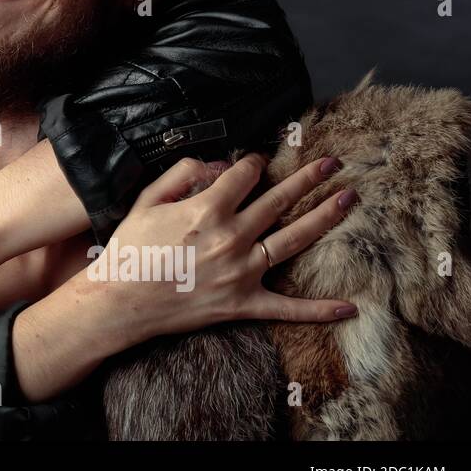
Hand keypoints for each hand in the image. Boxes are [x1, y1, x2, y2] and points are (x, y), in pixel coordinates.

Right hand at [95, 153, 358, 344]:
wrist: (121, 301)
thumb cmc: (130, 248)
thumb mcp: (146, 201)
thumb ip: (180, 174)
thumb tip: (215, 163)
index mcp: (207, 209)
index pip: (244, 175)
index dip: (253, 162)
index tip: (257, 161)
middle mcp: (231, 237)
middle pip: (280, 200)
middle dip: (308, 177)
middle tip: (333, 163)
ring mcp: (242, 272)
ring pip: (294, 240)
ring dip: (325, 216)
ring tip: (348, 197)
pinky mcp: (243, 303)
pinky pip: (287, 307)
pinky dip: (319, 309)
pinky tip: (349, 307)